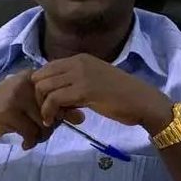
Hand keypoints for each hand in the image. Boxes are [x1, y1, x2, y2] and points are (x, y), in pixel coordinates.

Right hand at [0, 70, 83, 148]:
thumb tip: (82, 116)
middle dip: (50, 126)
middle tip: (38, 134)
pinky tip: (24, 144)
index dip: (60, 111)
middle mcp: (25, 82)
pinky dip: (30, 142)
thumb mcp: (26, 106)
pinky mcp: (9, 112)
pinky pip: (32, 132)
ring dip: (41, 136)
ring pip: (45, 122)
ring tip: (30, 139)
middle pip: (54, 109)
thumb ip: (52, 108)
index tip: (52, 121)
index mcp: (31, 77)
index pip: (60, 93)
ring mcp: (16, 96)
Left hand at [31, 54, 172, 131]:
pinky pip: (53, 99)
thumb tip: (55, 94)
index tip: (49, 103)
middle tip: (49, 112)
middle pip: (40, 76)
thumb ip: (75, 83)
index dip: (42, 87)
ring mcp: (80, 75)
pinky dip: (49, 112)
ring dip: (43, 105)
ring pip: (43, 87)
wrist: (142, 102)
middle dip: (39, 96)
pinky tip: (55, 120)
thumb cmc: (121, 96)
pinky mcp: (83, 90)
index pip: (46, 68)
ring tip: (53, 117)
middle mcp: (77, 63)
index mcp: (80, 59)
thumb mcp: (94, 82)